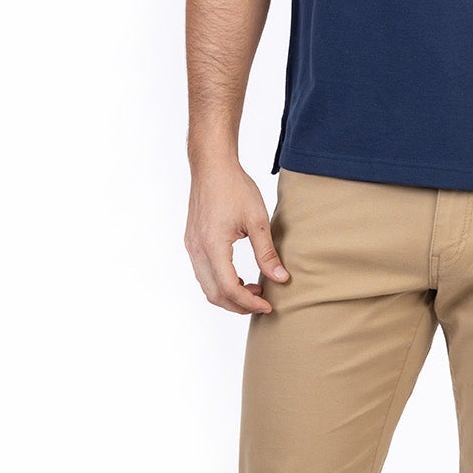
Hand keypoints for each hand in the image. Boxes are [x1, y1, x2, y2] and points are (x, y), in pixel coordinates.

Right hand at [185, 159, 290, 314]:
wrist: (212, 167)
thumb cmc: (234, 188)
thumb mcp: (257, 221)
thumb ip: (267, 253)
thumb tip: (281, 278)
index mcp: (213, 246)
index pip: (229, 289)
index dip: (249, 303)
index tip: (268, 305)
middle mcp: (197, 250)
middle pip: (214, 294)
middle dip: (239, 305)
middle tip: (262, 303)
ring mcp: (191, 247)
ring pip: (207, 286)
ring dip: (229, 295)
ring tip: (254, 289)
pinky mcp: (192, 242)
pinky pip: (203, 273)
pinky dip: (220, 283)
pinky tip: (241, 277)